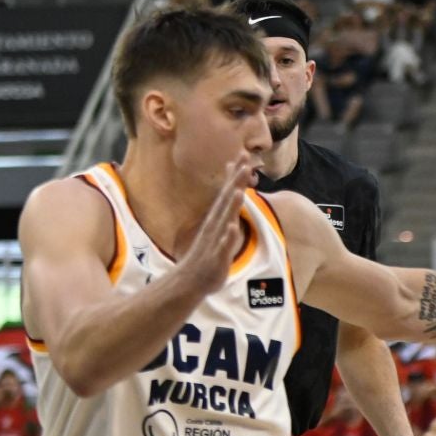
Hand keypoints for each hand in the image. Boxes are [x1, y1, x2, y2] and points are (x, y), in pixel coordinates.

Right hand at [175, 157, 253, 298]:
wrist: (190, 280)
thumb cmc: (207, 253)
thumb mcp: (218, 227)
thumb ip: (225, 208)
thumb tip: (232, 189)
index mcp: (217, 218)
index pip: (228, 191)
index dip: (236, 174)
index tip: (245, 154)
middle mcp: (215, 225)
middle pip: (227, 199)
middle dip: (236, 180)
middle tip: (245, 161)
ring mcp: (215, 240)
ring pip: (225, 220)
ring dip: (231, 205)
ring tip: (239, 190)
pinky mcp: (216, 258)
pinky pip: (223, 246)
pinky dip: (228, 237)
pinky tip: (233, 228)